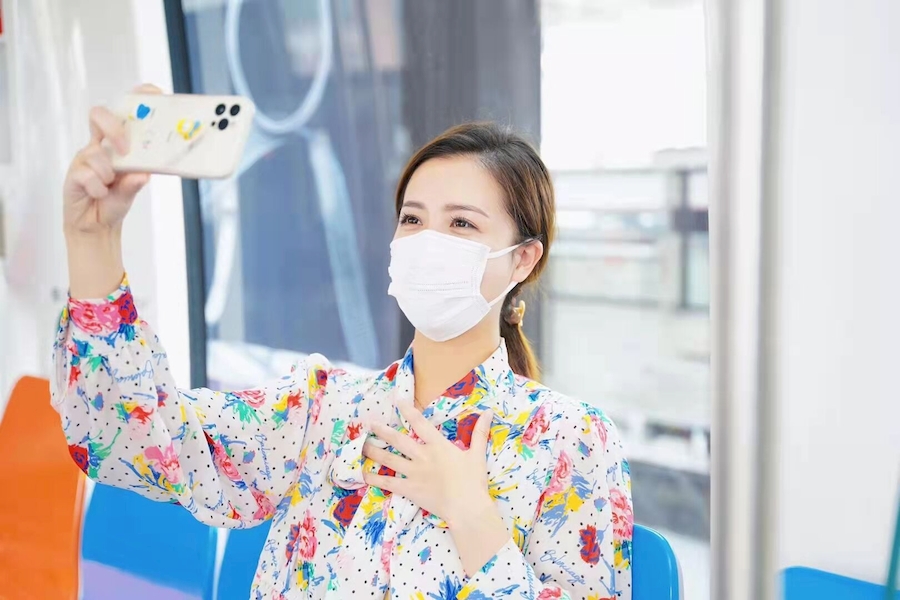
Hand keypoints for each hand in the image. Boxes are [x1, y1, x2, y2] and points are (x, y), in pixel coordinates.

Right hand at [63, 83, 160, 237]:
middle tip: (125, 149)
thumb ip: (137, 181)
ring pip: (97, 154)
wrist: (96, 225)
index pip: (122, 113)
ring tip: (111, 187)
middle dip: (114, 128)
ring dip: (109, 175)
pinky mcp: (73, 173)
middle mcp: (99, 145)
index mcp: (116, 143)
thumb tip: (143, 175)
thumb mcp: (132, 189)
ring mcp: (84, 157)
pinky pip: (87, 175)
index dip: (134, 99)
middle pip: (99, 116)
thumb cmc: (115, 200)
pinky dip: (99, 188)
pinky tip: (100, 194)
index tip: (151, 94)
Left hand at [363, 403, 511, 575]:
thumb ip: (479, 433)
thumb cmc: (473, 481)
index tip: (397, 401)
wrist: (466, 507)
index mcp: (438, 445)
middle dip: (382, 431)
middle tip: (369, 423)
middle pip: (398, 440)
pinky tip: (364, 474)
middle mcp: (422, 456)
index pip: (420, 423)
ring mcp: (414, 473)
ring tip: (362, 445)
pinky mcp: (409, 489)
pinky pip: (388, 483)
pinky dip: (375, 479)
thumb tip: (488, 412)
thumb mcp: (477, 454)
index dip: (408, 410)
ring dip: (374, 452)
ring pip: (389, 459)